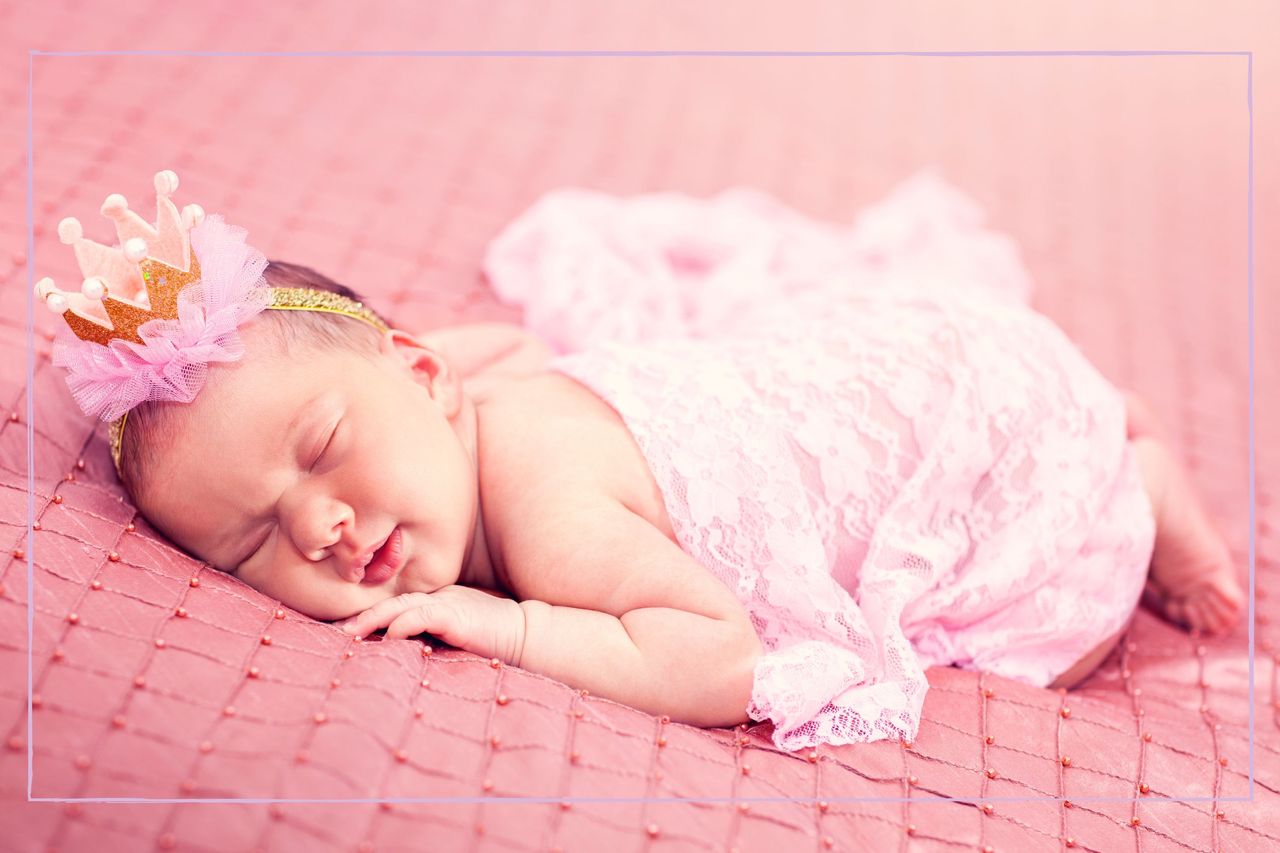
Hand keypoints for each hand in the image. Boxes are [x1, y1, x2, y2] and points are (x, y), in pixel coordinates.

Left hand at [337, 586, 526, 664]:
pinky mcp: (458, 616)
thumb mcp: (455, 638)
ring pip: (403, 605)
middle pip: (393, 602)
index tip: (345, 630)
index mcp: (437, 603)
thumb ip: (432, 640)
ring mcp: (448, 604)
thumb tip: (399, 651)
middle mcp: (439, 599)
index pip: (397, 606)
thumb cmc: (493, 640)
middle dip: (363, 616)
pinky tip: (389, 635)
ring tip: (351, 633)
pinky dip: (405, 623)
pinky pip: (426, 615)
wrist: (526, 634)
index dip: (370, 616)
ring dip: (374, 618)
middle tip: (338, 631)